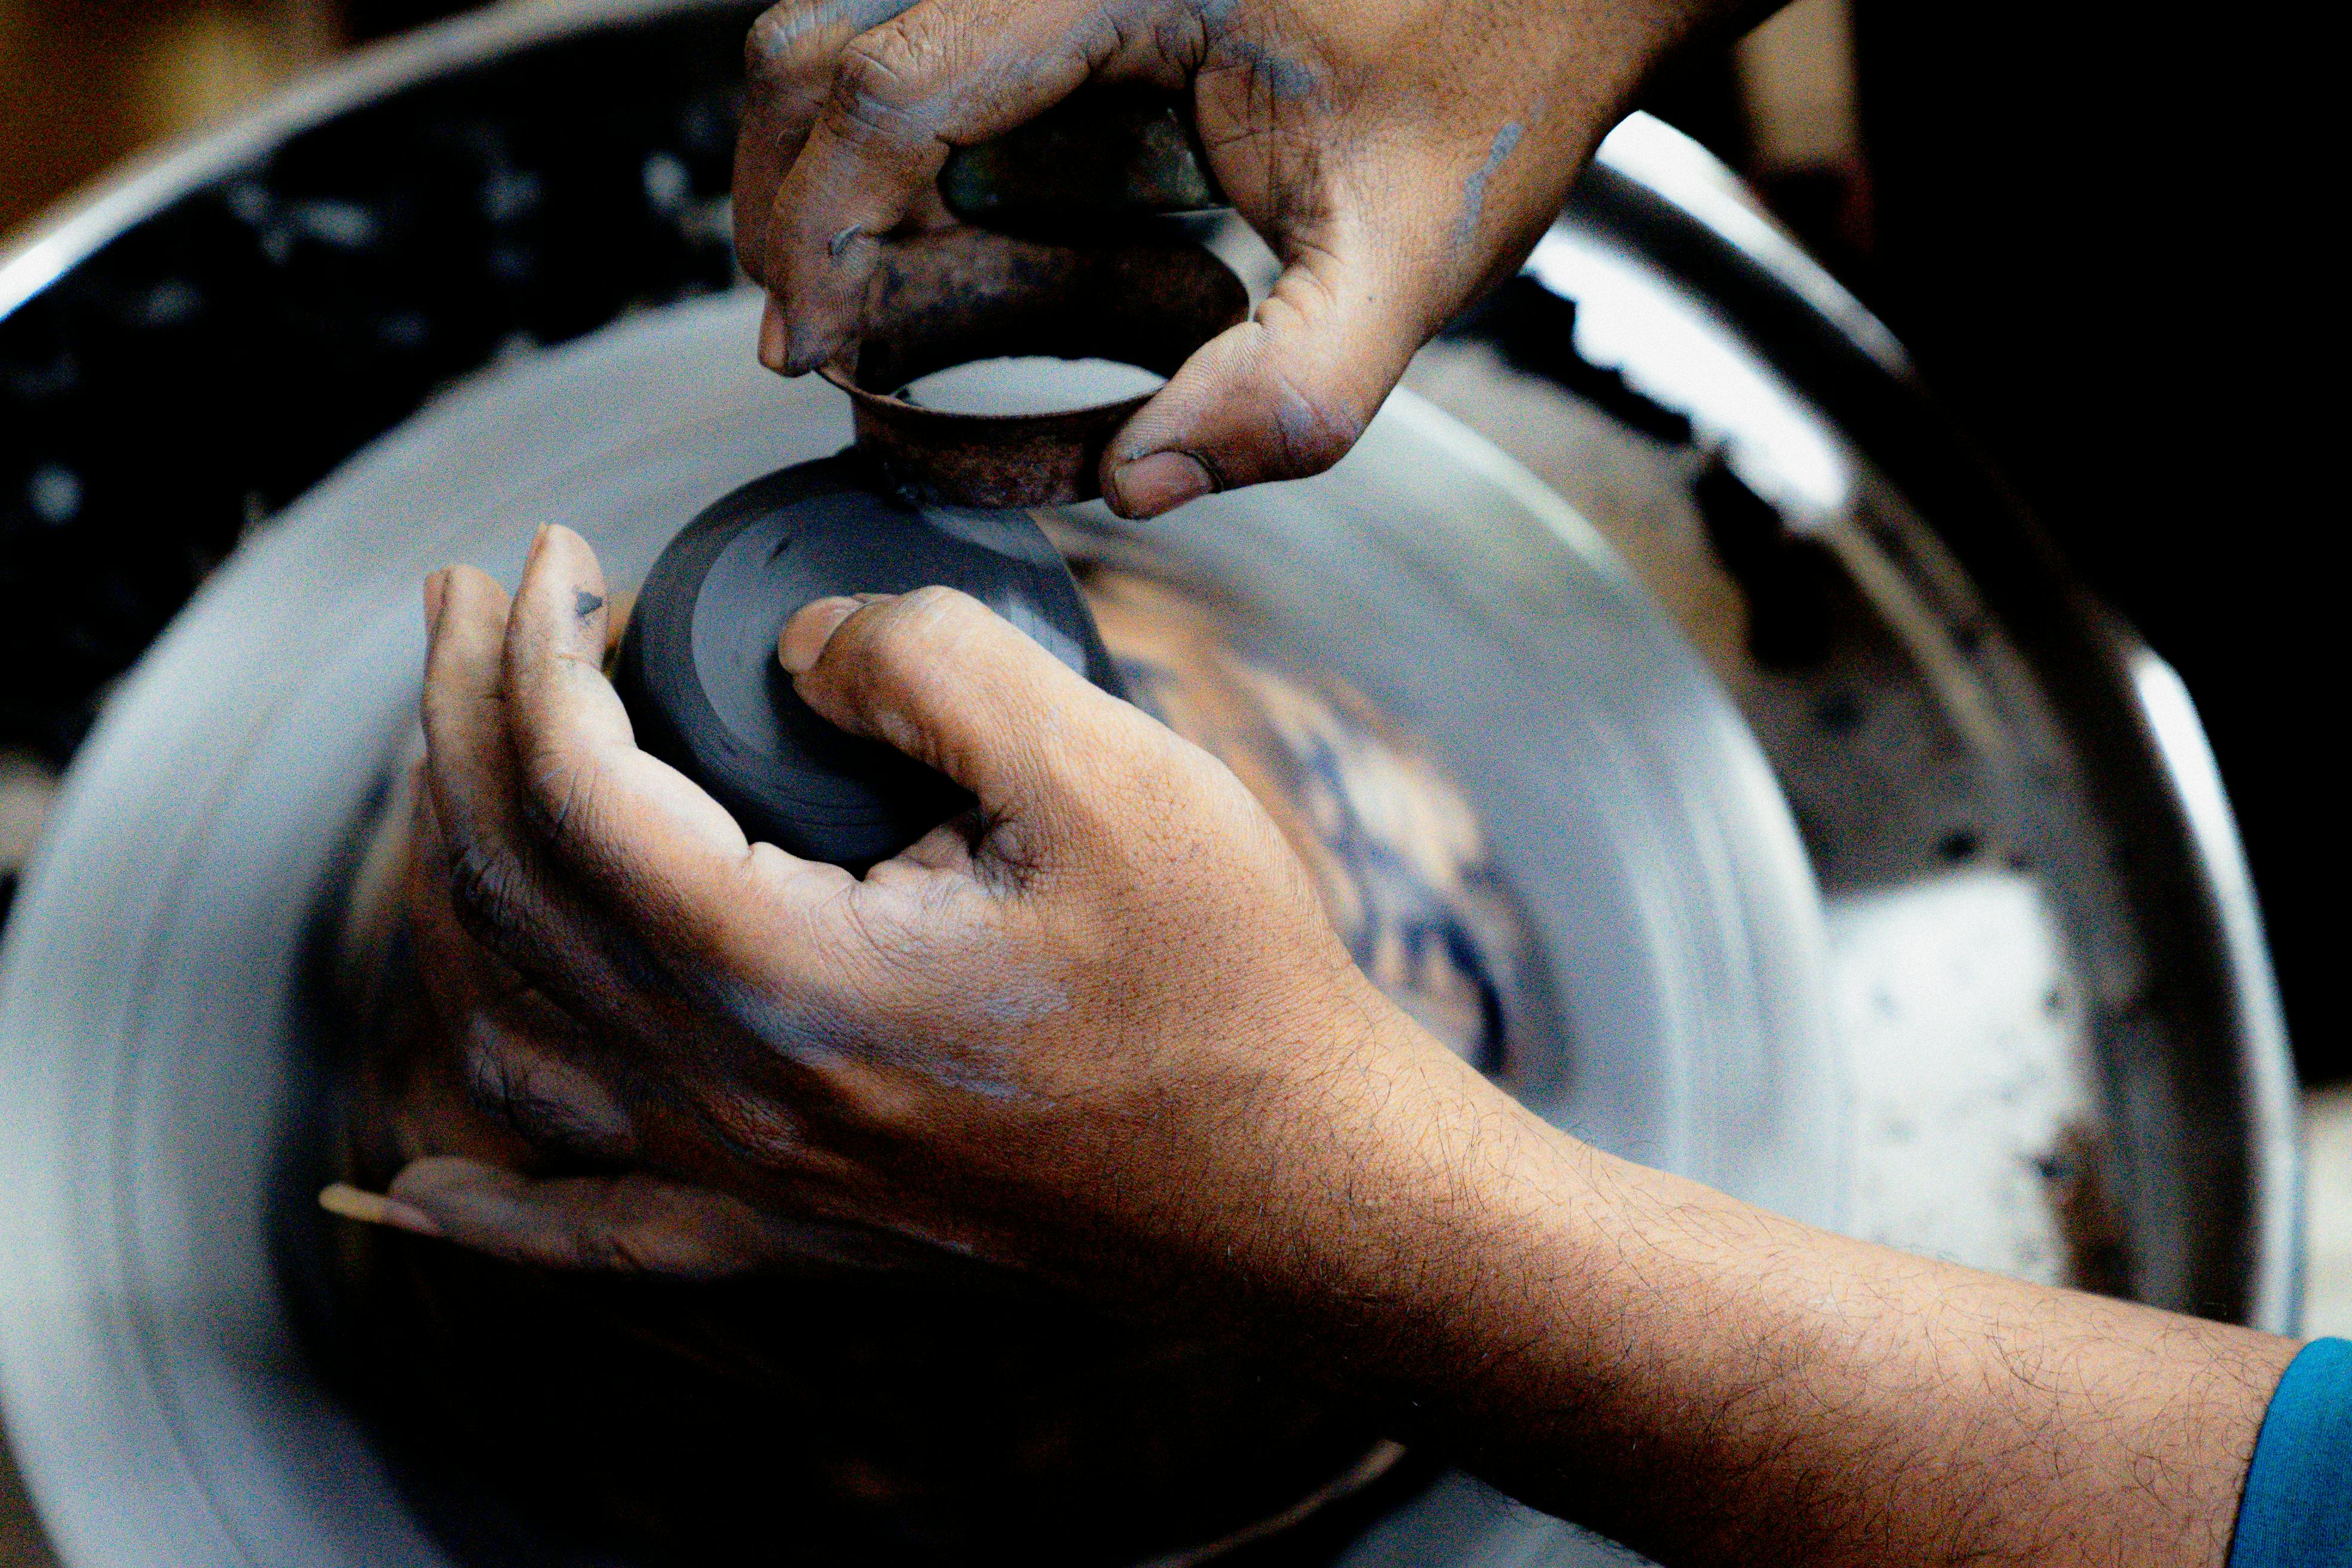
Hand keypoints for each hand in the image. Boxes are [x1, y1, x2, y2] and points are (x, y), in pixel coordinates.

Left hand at [381, 521, 1502, 1301]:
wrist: (1302, 1191)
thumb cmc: (1227, 987)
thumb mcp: (1105, 772)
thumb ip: (932, 664)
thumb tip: (809, 649)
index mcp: (788, 980)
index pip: (575, 793)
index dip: (538, 653)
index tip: (560, 555)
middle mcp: (736, 1101)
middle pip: (513, 900)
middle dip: (459, 729)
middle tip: (471, 605)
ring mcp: (756, 1184)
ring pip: (516, 1044)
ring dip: (456, 893)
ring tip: (460, 777)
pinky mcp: (799, 1232)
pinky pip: (590, 1237)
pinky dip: (491, 1206)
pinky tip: (423, 1186)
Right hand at [732, 0, 1727, 515]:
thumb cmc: (1499, 82)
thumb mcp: (1412, 259)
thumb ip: (1286, 393)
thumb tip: (1137, 485)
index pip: (887, 89)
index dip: (820, 234)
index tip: (816, 352)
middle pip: (819, 42)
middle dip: (791, 206)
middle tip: (821, 340)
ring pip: (846, 30)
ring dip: (827, 174)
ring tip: (870, 305)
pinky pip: (921, 45)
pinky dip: (893, 147)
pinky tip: (935, 239)